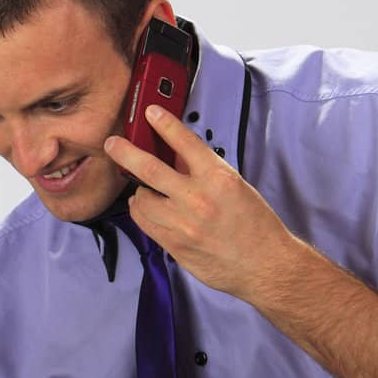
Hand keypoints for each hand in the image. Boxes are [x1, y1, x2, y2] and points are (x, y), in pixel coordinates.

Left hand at [102, 105, 295, 303]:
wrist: (264, 265)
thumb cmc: (255, 226)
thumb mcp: (236, 187)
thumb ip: (205, 172)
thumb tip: (177, 159)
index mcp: (218, 178)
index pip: (184, 142)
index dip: (164, 123)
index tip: (151, 112)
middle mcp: (198, 199)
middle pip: (149, 168)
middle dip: (126, 152)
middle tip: (113, 144)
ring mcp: (183, 224)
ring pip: (141, 200)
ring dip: (138, 191)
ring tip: (143, 190)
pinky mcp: (175, 245)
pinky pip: (145, 224)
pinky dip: (141, 212)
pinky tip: (145, 208)